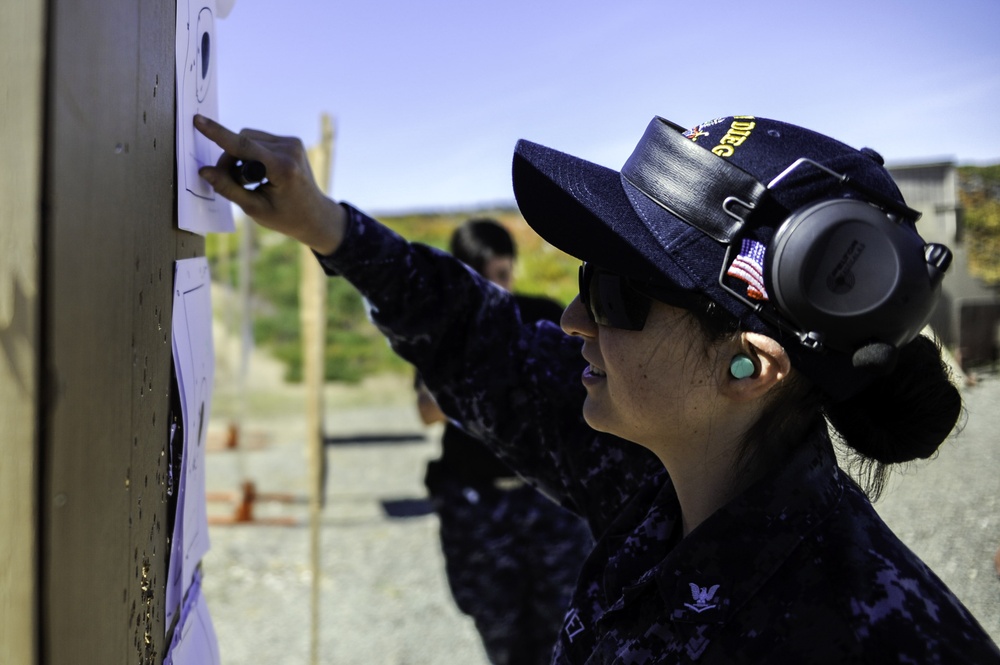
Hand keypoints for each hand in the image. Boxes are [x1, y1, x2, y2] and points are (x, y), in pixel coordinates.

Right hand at [193, 114, 345, 254]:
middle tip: (232, 183)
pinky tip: (259, 174)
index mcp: (283, 169)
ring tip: (249, 181)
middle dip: (230, 159)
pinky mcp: (291, 141)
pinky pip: (259, 140)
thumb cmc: (286, 217)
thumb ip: (228, 188)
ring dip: (240, 157)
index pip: (244, 146)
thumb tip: (204, 171)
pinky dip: (252, 154)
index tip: (198, 120)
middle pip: (243, 141)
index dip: (218, 134)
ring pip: (248, 138)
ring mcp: (292, 143)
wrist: (315, 215)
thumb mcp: (254, 209)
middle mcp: (290, 150)